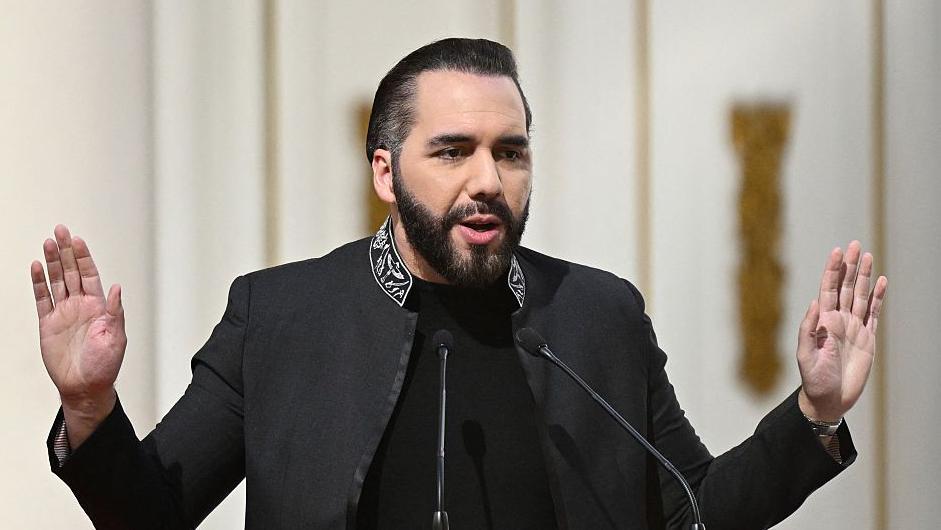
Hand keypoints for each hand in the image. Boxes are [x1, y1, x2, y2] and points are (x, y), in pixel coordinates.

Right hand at [31, 225, 125, 447]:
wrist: (85, 387)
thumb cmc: (104, 366)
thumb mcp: (116, 337)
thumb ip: (115, 311)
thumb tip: (118, 287)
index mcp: (99, 306)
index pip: (89, 275)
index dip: (83, 257)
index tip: (77, 240)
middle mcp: (81, 305)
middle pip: (71, 271)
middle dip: (66, 251)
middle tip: (60, 231)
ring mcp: (63, 313)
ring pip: (55, 281)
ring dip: (51, 262)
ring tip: (47, 243)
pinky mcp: (48, 324)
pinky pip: (42, 299)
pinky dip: (38, 283)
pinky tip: (36, 268)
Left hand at [796, 241, 887, 421]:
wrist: (829, 399)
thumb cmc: (814, 379)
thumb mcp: (805, 354)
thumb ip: (809, 329)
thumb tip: (815, 303)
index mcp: (822, 322)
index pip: (828, 289)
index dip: (832, 271)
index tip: (837, 252)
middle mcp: (838, 320)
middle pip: (847, 287)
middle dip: (850, 266)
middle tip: (855, 245)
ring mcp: (853, 328)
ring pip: (862, 296)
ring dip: (865, 277)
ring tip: (868, 256)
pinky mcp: (867, 339)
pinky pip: (874, 314)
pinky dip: (879, 298)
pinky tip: (882, 283)